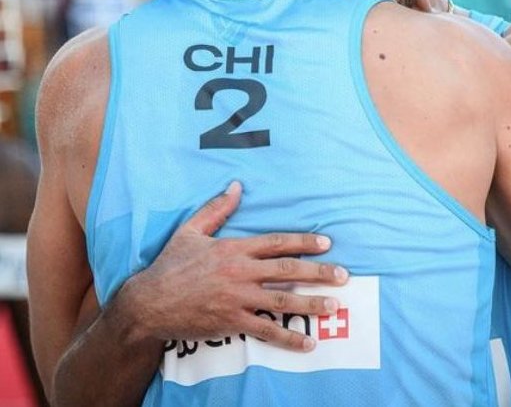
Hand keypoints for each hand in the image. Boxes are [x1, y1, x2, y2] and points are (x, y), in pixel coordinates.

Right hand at [118, 182, 348, 350]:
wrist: (148, 303)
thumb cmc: (170, 265)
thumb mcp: (191, 230)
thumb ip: (217, 208)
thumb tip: (237, 185)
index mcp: (234, 248)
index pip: (277, 242)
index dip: (304, 242)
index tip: (326, 243)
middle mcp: (240, 272)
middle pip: (287, 270)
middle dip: (318, 272)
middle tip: (343, 275)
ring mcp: (237, 299)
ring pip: (281, 301)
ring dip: (310, 304)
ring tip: (333, 306)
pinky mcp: (230, 322)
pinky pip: (265, 331)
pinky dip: (288, 338)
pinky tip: (307, 343)